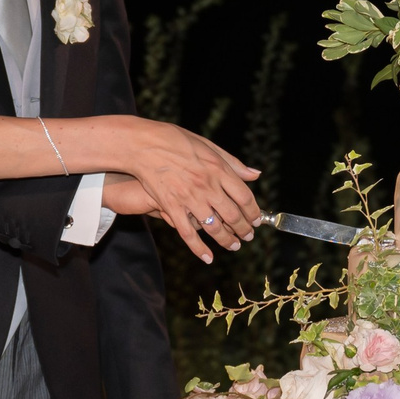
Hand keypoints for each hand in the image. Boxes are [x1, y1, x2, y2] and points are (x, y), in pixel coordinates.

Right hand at [98, 122, 259, 262]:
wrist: (143, 144)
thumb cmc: (175, 140)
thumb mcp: (208, 145)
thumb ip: (233, 163)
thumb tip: (255, 175)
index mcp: (219, 169)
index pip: (244, 196)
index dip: (253, 212)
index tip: (256, 220)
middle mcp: (207, 185)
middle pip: (233, 215)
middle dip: (244, 229)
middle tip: (248, 236)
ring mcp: (189, 197)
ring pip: (214, 227)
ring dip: (226, 240)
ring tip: (234, 246)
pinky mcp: (171, 206)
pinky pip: (187, 233)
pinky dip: (199, 248)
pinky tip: (208, 258)